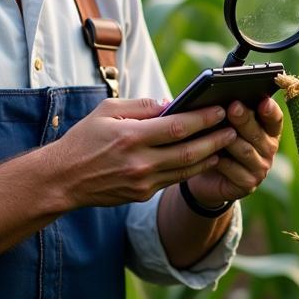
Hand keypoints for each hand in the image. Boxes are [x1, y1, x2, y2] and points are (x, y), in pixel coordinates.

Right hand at [47, 97, 239, 208]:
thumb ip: (140, 106)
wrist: (64, 179)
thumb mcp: (106, 110)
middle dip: (216, 139)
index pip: (176, 127)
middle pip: (189, 151)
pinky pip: (174, 179)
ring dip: (210, 156)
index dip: (202, 118)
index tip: (219, 108)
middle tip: (235, 127)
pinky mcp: (142, 194)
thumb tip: (170, 103)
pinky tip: (205, 158)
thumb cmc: (84, 139)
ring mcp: (142, 182)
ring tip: (227, 142)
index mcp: (130, 137)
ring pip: (186, 169)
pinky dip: (193, 168)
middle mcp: (140, 162)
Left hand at [183, 95, 282, 207]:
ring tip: (217, 130)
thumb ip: (230, 113)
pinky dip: (221, 161)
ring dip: (231, 140)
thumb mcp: (224, 125)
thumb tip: (223, 98)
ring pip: (246, 151)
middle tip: (233, 107)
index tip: (264, 101)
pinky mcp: (247, 184)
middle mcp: (268, 149)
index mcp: (267, 131)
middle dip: (245, 119)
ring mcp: (260, 168)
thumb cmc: (217, 142)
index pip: (275, 119)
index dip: (271, 111)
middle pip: (258, 133)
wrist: (206, 176)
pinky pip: (234, 170)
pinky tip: (211, 154)